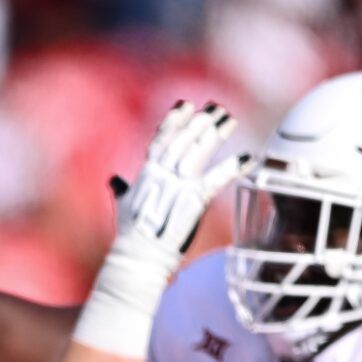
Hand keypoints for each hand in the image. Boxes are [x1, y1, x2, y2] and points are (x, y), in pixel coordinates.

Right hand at [113, 101, 244, 261]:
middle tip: (217, 107)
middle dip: (199, 122)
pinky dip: (231, 167)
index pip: (160, 141)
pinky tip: (247, 157)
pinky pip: (215, 180)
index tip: (185, 104)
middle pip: (182, 142)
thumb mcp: (123, 207)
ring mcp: (177, 188)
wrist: (139, 257)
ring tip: (230, 120)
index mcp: (146, 176)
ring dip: (214, 135)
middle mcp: (161, 177)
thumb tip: (114, 180)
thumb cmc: (131, 235)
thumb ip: (122, 190)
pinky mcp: (192, 202)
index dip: (173, 121)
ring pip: (196, 154)